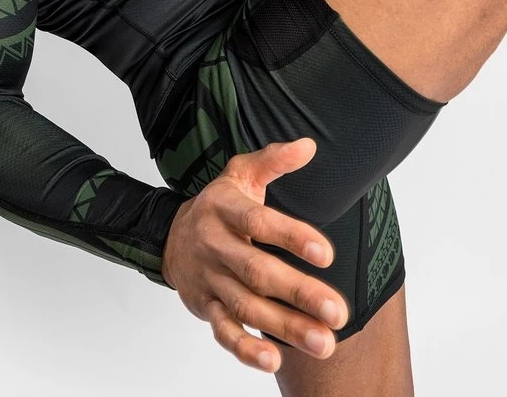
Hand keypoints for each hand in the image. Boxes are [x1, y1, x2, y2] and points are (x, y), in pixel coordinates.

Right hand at [160, 137, 348, 375]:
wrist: (170, 236)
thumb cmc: (219, 204)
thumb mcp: (240, 174)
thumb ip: (273, 159)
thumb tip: (309, 146)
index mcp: (223, 208)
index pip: (257, 223)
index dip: (291, 237)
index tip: (326, 253)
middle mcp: (214, 244)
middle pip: (256, 271)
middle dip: (298, 293)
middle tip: (337, 311)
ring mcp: (209, 278)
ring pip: (245, 306)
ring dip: (284, 327)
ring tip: (323, 343)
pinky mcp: (205, 306)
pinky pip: (223, 331)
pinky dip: (245, 348)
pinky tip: (273, 359)